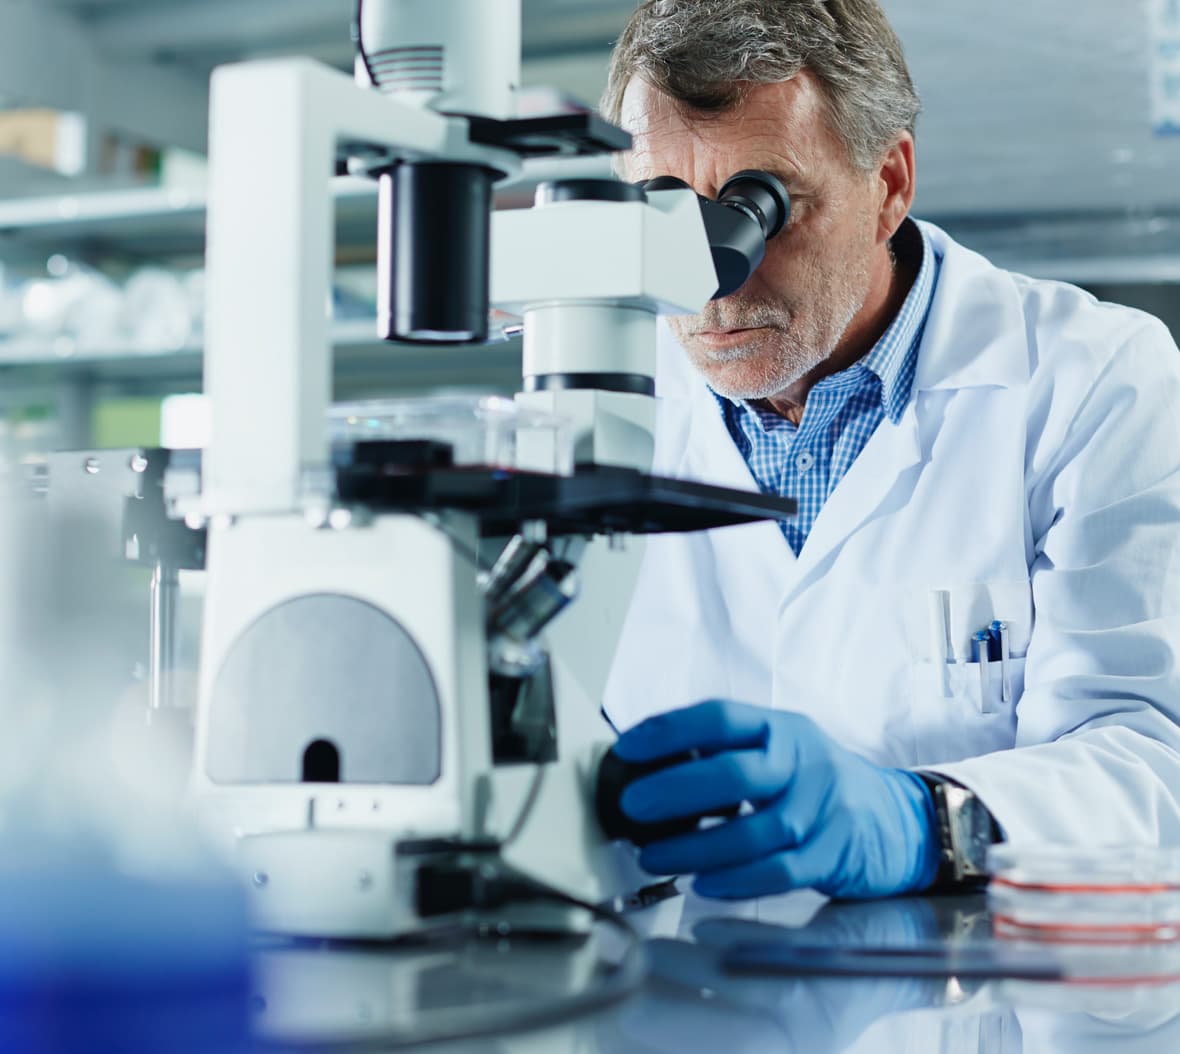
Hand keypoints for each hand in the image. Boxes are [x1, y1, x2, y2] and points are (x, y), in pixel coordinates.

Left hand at [612, 700, 939, 898]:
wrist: (900, 819)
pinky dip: (737, 881)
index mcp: (780, 729)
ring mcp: (823, 808)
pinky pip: (780, 871)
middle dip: (675, 789)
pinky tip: (704, 885)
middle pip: (735, 772)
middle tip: (633, 806)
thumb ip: (728, 754)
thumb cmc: (818, 784)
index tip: (627, 748)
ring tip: (653, 856)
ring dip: (695, 847)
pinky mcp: (835, 853)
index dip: (669, 730)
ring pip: (754, 830)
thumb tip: (648, 767)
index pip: (719, 718)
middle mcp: (803, 762)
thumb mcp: (781, 752)